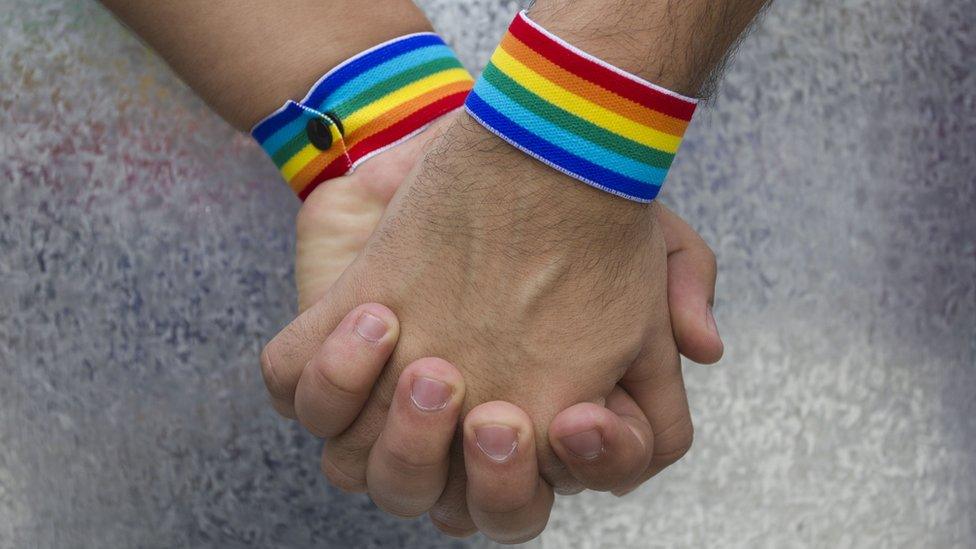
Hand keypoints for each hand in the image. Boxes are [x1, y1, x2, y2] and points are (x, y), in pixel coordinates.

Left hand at [265, 113, 721, 538]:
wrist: (478, 142)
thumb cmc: (560, 200)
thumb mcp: (641, 225)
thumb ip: (682, 284)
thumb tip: (702, 345)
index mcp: (546, 415)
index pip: (569, 482)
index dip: (584, 466)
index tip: (579, 417)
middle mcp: (465, 426)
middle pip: (473, 512)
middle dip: (485, 479)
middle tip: (493, 413)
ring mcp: (390, 401)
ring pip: (382, 480)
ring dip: (402, 441)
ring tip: (425, 364)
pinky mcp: (329, 353)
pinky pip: (310, 405)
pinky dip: (330, 383)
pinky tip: (369, 318)